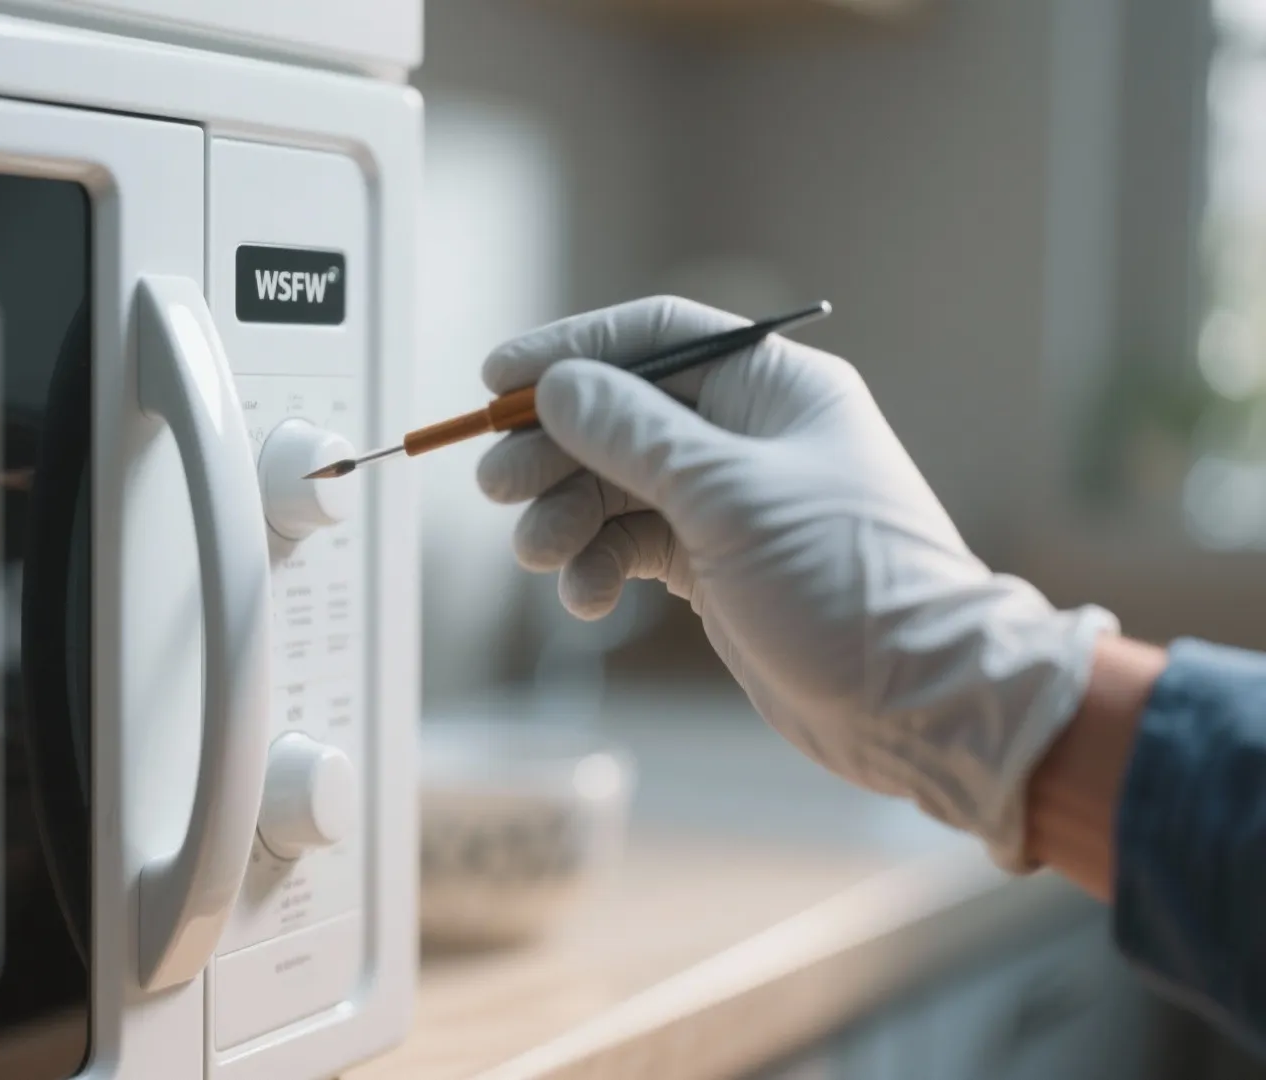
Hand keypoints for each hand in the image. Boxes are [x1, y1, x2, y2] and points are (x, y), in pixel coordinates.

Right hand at [476, 296, 1116, 867]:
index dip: (570, 349)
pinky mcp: (714, 564)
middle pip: (620, 416)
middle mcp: (747, 434)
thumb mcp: (727, 494)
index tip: (495, 379)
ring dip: (565, 515)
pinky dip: (598, 567)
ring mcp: (728, 502)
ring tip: (536, 553)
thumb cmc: (841, 579)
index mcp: (773, 388)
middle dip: (553, 449)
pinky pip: (631, 545)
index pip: (654, 338)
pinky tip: (588, 599)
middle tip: (496, 486)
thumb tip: (556, 384)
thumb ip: (632, 434)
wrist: (915, 700)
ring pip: (615, 486)